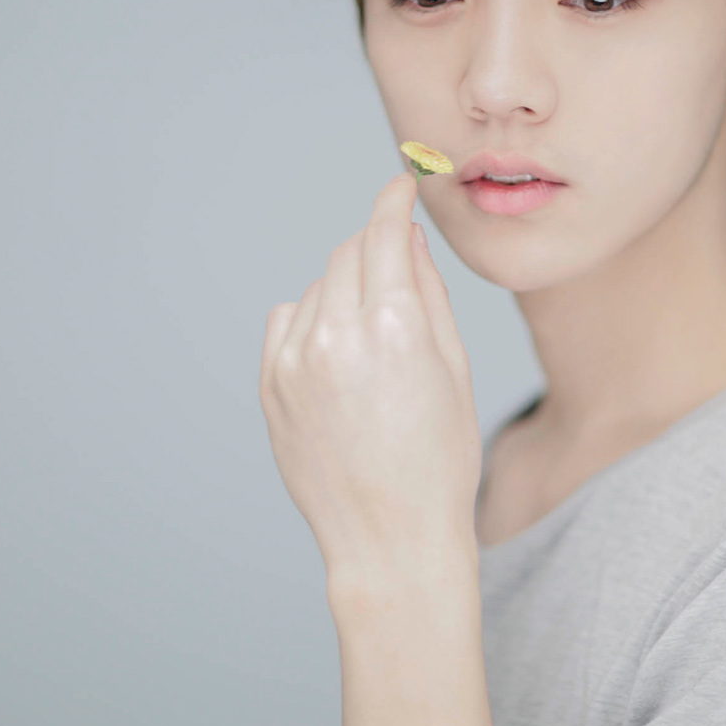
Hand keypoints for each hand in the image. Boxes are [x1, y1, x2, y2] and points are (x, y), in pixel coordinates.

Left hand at [259, 171, 479, 583]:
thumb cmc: (439, 461)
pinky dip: (312, 322)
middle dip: (374, 248)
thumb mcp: (455, 371)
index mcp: (395, 327)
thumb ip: (429, 295)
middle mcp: (338, 334)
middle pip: (348, 254)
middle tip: (397, 272)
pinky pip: (287, 321)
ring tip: (374, 346)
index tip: (400, 187)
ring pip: (318, 288)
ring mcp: (295, 361)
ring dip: (344, 291)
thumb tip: (408, 240)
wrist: (390, 538)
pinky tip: (339, 360)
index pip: (385, 233)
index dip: (393, 202)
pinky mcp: (270, 385)